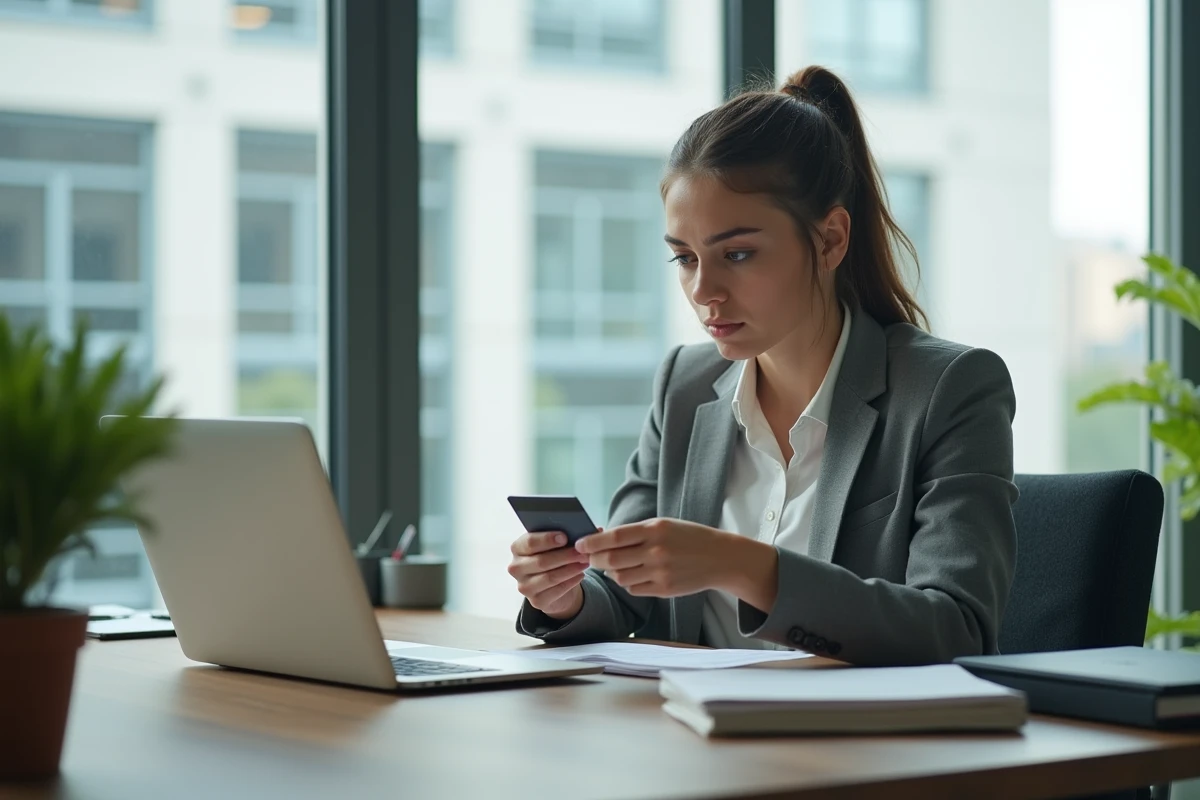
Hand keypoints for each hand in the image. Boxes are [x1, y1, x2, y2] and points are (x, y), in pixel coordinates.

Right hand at [508, 530, 593, 619]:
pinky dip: (571, 582)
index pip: (529, 542)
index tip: (565, 537)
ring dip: (570, 569)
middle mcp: (516, 567)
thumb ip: (569, 534)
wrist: (553, 584)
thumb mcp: (557, 544)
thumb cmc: (554, 557)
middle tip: (583, 551)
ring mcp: (524, 586)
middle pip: (541, 561)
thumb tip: (596, 529)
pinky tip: (581, 574)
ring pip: (550, 577)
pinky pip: (556, 591)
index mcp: (518, 548)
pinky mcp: (536, 601)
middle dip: (565, 555)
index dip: (547, 539)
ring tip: (586, 562)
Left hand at [576, 518, 740, 597]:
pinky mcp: (664, 589)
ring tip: (618, 566)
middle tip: (591, 559)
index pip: (614, 537)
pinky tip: (636, 575)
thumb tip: (603, 540)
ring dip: (612, 572)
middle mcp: (656, 551)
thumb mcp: (664, 525)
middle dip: (596, 560)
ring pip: (620, 577)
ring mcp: (660, 572)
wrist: (720, 558)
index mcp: (654, 529)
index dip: (592, 542)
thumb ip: (636, 533)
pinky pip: (634, 589)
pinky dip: (628, 583)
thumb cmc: (689, 537)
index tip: (579, 545)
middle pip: (612, 559)